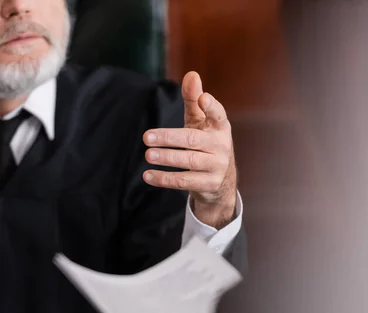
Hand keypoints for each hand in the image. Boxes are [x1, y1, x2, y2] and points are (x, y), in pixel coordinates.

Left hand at [143, 71, 236, 228]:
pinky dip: (165, 179)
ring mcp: (217, 166)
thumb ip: (193, 99)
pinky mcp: (209, 184)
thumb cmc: (206, 143)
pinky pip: (184, 181)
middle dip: (169, 138)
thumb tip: (192, 74)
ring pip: (189, 161)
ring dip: (167, 158)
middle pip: (193, 139)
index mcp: (220, 127)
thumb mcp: (201, 122)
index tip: (203, 98)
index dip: (211, 107)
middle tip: (146, 137)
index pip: (218, 114)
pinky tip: (148, 175)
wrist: (221, 181)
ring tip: (148, 155)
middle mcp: (221, 145)